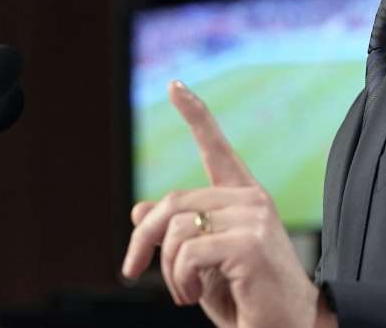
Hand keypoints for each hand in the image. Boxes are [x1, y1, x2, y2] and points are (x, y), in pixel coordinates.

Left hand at [121, 81, 334, 327]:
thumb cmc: (246, 299)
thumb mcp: (201, 265)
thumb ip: (178, 235)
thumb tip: (140, 211)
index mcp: (244, 198)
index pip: (217, 148)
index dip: (196, 115)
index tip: (175, 85)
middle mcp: (252, 199)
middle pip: (173, 202)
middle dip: (144, 240)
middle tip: (131, 270)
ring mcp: (254, 218)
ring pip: (177, 228)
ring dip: (168, 269)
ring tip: (185, 292)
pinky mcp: (250, 243)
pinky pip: (188, 252)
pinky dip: (180, 279)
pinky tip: (195, 294)